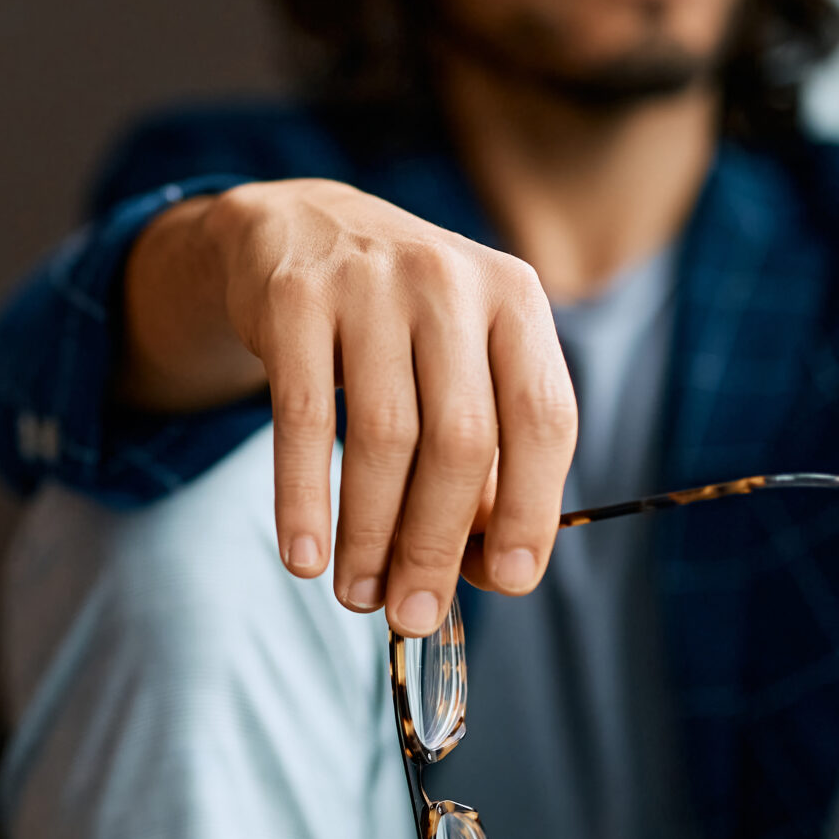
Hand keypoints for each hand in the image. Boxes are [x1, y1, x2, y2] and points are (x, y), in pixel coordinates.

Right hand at [126, 179, 577, 634]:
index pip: (544, 418)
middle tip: (413, 613)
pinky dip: (302, 498)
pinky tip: (304, 555)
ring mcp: (370, 282)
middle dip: (436, 543)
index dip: (530, 509)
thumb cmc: (401, 321)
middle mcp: (450, 282)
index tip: (506, 582)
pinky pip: (299, 418)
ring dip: (369, 533)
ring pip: (383, 435)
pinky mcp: (293, 297)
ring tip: (356, 596)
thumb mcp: (460, 357)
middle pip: (461, 439)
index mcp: (515, 299)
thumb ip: (485, 448)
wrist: (302, 225)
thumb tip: (483, 566)